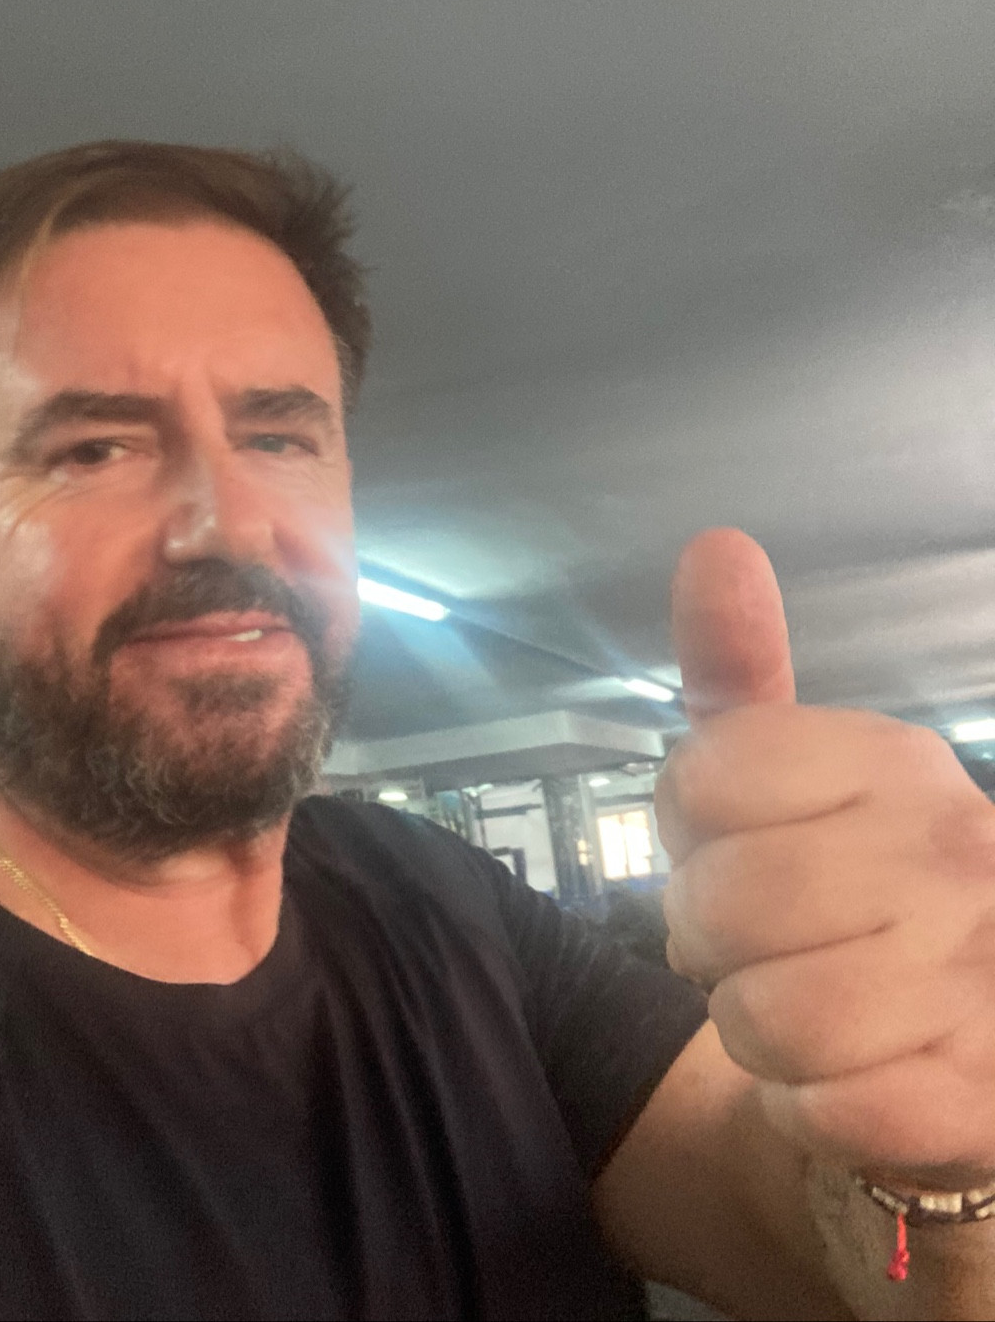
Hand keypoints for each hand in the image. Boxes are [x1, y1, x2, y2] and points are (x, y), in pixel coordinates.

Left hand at [655, 528, 994, 1182]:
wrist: (967, 1042)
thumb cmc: (853, 894)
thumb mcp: (790, 774)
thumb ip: (740, 669)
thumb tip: (715, 543)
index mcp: (892, 759)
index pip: (700, 778)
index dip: (687, 832)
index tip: (737, 846)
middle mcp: (954, 848)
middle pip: (720, 902)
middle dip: (707, 942)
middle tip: (763, 946)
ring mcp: (982, 972)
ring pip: (763, 1015)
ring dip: (755, 1031)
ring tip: (807, 1012)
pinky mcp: (983, 1094)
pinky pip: (821, 1109)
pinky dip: (808, 1107)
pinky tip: (853, 1077)